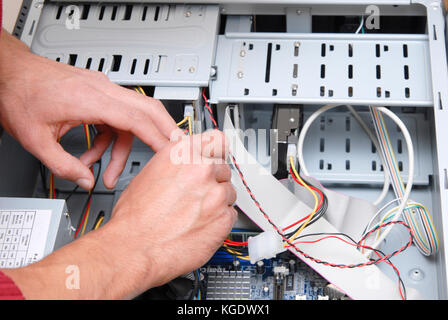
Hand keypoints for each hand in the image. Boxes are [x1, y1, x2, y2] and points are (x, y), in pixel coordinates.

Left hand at [0, 30, 177, 189]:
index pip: (136, 118)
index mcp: (90, 99)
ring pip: (132, 116)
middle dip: (164, 132)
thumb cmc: (19, 94)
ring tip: (106, 170)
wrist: (9, 71)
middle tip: (175, 151)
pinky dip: (110, 138)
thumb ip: (63, 165)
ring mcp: (101, 89)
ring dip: (125, 146)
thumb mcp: (35, 139)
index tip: (172, 152)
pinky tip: (93, 153)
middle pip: (148, 108)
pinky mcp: (97, 92)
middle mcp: (101, 90)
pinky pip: (116, 117)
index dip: (158, 137)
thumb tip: (85, 180)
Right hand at [2, 131, 236, 298]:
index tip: (217, 157)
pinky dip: (220, 220)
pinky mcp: (223, 217)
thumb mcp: (149, 173)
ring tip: (196, 213)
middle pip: (223, 168)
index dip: (216, 152)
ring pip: (229, 192)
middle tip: (199, 194)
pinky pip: (231, 214)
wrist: (133, 248)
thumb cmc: (134, 217)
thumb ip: (176, 164)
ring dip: (218, 201)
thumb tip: (186, 163)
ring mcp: (215, 193)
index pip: (217, 140)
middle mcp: (201, 168)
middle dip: (214, 180)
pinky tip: (201, 225)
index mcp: (182, 153)